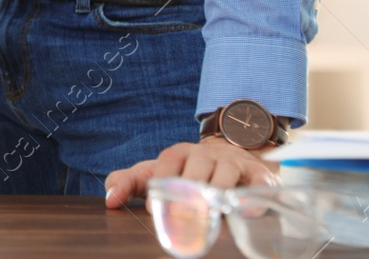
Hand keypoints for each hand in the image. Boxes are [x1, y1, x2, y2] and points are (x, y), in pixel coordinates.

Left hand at [104, 136, 280, 207]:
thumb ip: (128, 182)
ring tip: (209, 213)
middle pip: (197, 168)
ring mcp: (234, 164)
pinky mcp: (259, 176)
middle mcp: (206, 155)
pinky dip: (252, 198)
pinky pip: (258, 184)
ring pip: (225, 174)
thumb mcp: (156, 173)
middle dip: (188, 192)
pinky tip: (245, 212)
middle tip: (181, 215)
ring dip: (217, 193)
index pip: (167, 162)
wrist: (232, 157)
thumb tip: (109, 200)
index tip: (153, 208)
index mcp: (179, 153)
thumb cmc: (187, 172)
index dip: (160, 183)